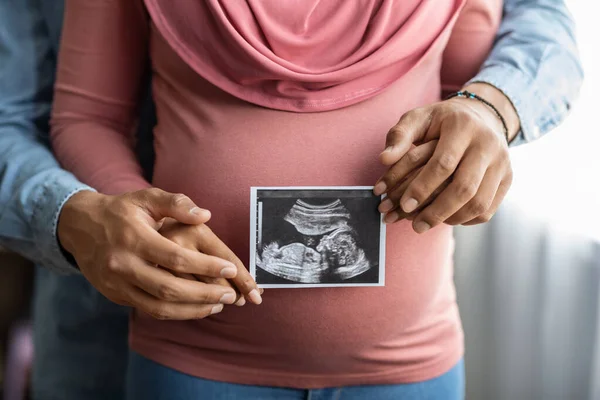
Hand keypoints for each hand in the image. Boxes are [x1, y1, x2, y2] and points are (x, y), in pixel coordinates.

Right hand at [57, 188, 252, 319]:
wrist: (79, 226)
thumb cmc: (121, 211)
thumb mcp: (146, 198)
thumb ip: (176, 203)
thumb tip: (205, 215)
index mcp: (134, 238)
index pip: (176, 258)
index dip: (206, 267)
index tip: (231, 269)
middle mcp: (123, 265)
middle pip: (170, 288)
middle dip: (205, 294)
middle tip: (231, 295)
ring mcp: (117, 284)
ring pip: (159, 307)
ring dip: (193, 310)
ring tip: (219, 305)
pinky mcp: (116, 296)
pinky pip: (149, 310)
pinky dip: (176, 312)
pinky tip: (196, 308)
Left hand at [374, 83, 518, 231]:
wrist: (481, 116)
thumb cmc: (441, 121)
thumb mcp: (418, 119)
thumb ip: (399, 136)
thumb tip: (384, 159)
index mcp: (463, 126)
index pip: (443, 164)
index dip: (422, 187)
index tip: (404, 206)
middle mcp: (488, 144)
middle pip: (465, 187)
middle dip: (437, 211)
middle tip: (416, 226)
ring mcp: (502, 162)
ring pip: (479, 202)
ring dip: (451, 219)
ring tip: (427, 224)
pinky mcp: (508, 178)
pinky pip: (488, 208)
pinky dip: (466, 219)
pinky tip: (446, 219)